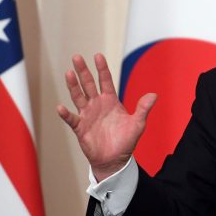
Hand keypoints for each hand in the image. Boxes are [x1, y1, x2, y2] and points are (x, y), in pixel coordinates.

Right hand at [56, 53, 155, 180]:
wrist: (115, 160)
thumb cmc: (126, 141)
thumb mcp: (138, 123)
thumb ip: (143, 108)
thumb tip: (154, 94)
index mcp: (111, 101)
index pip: (105, 81)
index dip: (102, 68)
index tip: (98, 55)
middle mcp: (97, 105)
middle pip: (88, 84)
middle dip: (83, 71)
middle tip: (77, 57)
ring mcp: (87, 115)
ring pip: (78, 97)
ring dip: (73, 86)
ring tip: (69, 73)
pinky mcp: (80, 128)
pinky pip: (72, 119)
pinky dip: (66, 114)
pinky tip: (61, 107)